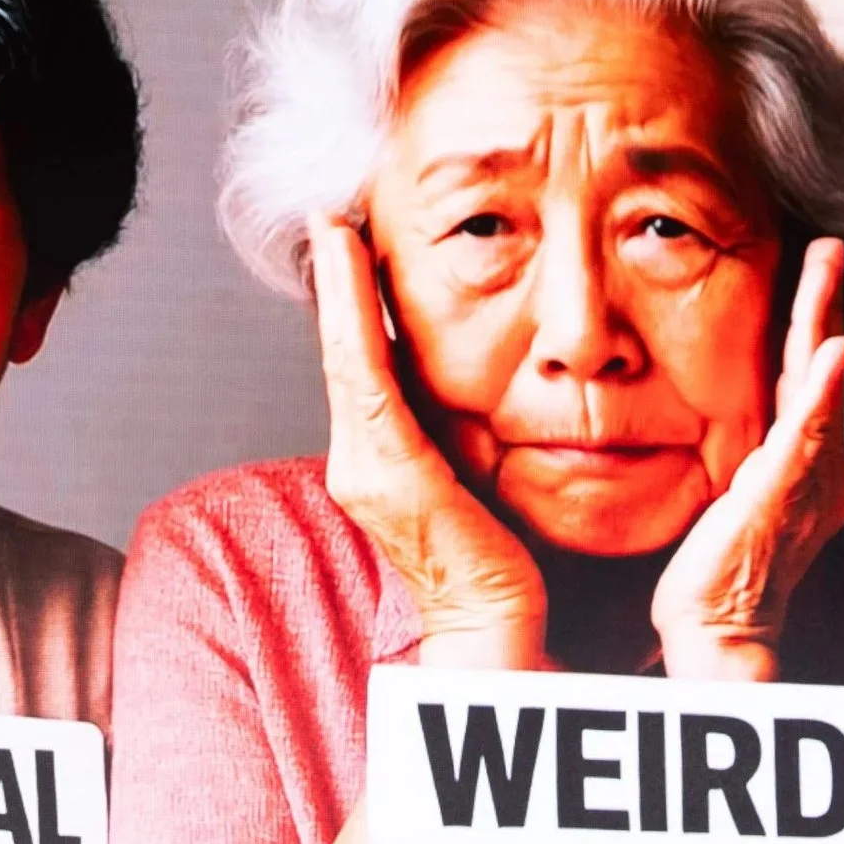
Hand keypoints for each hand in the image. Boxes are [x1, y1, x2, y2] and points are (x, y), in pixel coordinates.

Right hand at [308, 213, 545, 667]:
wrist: (493, 629)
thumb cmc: (505, 571)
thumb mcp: (486, 483)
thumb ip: (476, 438)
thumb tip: (510, 389)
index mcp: (384, 463)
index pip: (369, 368)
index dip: (359, 306)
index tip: (359, 245)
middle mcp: (360, 459)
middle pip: (350, 351)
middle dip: (342, 282)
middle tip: (335, 214)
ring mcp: (362, 462)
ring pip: (348, 350)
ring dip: (339, 281)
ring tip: (333, 221)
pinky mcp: (381, 463)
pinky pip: (361, 366)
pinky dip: (349, 304)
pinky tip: (344, 250)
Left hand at [652, 238, 843, 678]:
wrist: (719, 634)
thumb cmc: (714, 582)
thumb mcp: (723, 503)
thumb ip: (733, 462)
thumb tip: (712, 433)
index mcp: (803, 469)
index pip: (802, 382)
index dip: (805, 326)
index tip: (807, 276)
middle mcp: (818, 470)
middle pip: (819, 369)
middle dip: (823, 303)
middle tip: (828, 245)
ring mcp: (807, 480)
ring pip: (818, 383)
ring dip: (823, 319)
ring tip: (828, 265)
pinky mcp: (785, 493)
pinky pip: (809, 432)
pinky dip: (822, 389)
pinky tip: (834, 349)